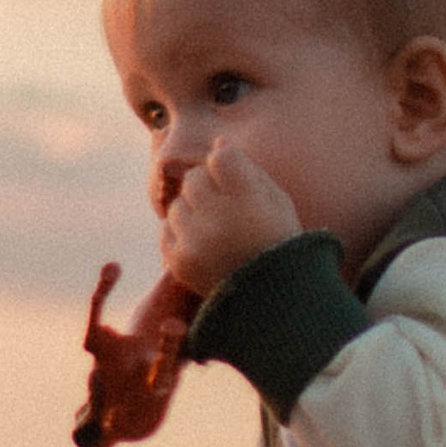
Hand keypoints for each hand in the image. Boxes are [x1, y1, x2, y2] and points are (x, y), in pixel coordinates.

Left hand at [163, 142, 302, 297]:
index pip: (221, 157)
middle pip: (194, 178)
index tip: (235, 181)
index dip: (227, 165)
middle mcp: (219, 216)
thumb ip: (249, 170)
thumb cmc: (278, 244)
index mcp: (249, 198)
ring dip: (193, 214)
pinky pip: (167, 232)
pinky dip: (182, 237)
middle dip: (207, 189)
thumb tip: (218, 144)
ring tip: (215, 232)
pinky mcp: (180, 262)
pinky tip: (204, 248)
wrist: (271, 302)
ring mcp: (196, 240)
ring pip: (177, 205)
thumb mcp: (278, 203)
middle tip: (224, 209)